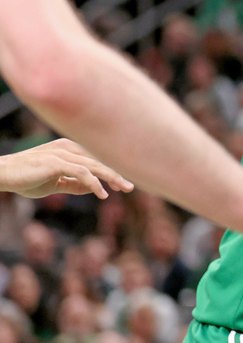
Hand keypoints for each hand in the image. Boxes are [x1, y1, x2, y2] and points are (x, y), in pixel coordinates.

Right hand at [0, 139, 133, 198]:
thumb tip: (94, 188)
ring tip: (123, 188)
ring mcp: (63, 153)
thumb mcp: (54, 183)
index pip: (96, 159)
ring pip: (95, 165)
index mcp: (69, 149)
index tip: (123, 184)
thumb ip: (74, 185)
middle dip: (116, 173)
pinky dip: (95, 183)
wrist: (2, 175)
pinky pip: (83, 172)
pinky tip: (102, 194)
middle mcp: (68, 148)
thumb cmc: (26, 178)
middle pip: (99, 160)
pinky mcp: (57, 161)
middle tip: (131, 187)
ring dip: (112, 177)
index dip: (111, 170)